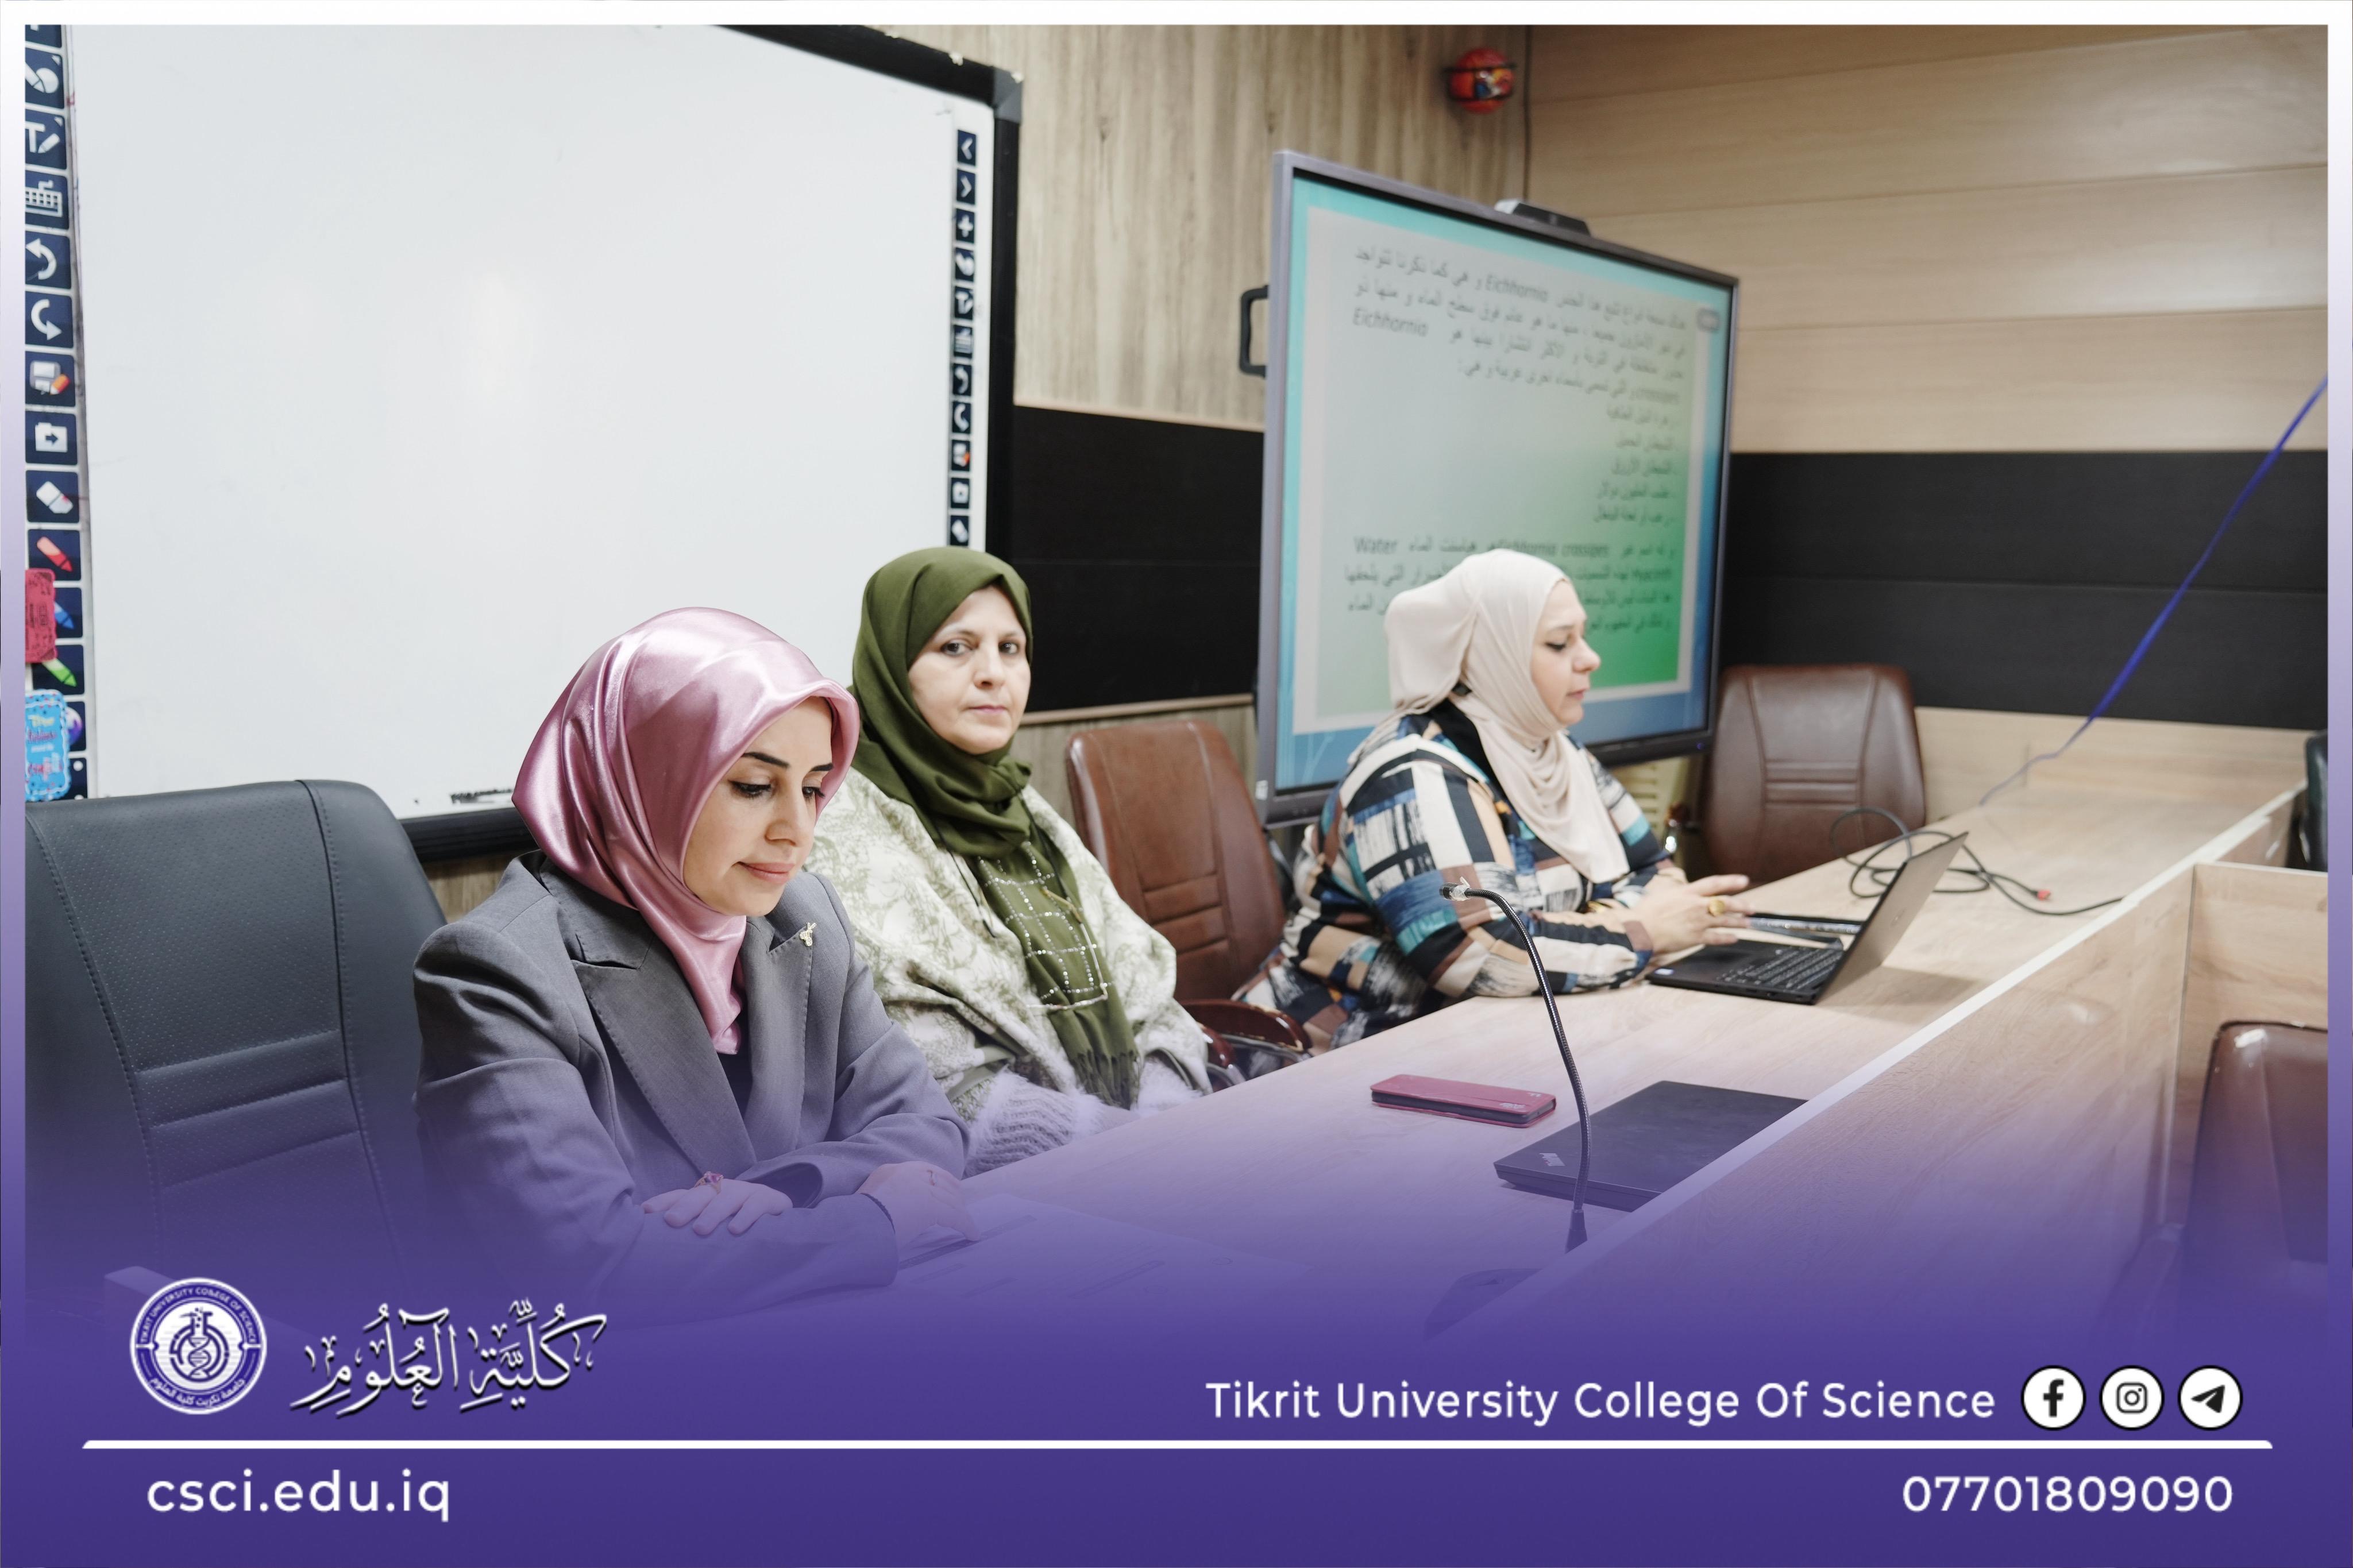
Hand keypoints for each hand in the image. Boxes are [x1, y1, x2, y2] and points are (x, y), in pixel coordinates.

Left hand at [642, 1177, 792, 1236]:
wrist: (781, 1219)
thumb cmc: (738, 1226)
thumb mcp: (715, 1228)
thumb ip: (690, 1233)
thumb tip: (654, 1250)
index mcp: (707, 1195)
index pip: (681, 1194)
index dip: (664, 1201)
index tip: (646, 1212)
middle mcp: (724, 1190)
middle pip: (702, 1194)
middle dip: (686, 1206)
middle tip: (672, 1221)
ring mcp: (746, 1193)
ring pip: (727, 1198)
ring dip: (713, 1213)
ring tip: (700, 1230)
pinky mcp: (769, 1199)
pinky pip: (756, 1205)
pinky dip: (746, 1216)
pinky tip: (735, 1230)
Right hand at [857, 1161, 977, 1248]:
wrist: (857, 1225)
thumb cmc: (856, 1221)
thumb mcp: (866, 1200)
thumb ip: (882, 1198)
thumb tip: (890, 1210)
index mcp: (891, 1171)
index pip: (924, 1170)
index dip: (939, 1180)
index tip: (946, 1187)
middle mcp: (909, 1174)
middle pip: (941, 1181)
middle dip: (953, 1193)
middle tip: (960, 1206)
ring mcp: (922, 1189)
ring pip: (950, 1199)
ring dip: (960, 1212)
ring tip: (967, 1224)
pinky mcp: (933, 1207)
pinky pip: (956, 1217)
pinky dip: (967, 1226)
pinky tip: (972, 1235)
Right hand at [1634, 873, 1752, 954]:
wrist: (1640, 929)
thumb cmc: (1646, 912)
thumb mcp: (1662, 894)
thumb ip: (1678, 894)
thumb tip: (1684, 893)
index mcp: (1687, 892)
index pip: (1715, 883)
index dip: (1731, 881)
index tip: (1744, 880)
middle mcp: (1696, 905)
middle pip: (1725, 903)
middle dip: (1741, 905)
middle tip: (1752, 907)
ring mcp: (1698, 922)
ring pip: (1724, 921)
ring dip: (1738, 922)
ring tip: (1748, 923)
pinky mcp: (1695, 937)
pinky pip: (1716, 938)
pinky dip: (1727, 938)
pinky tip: (1734, 938)